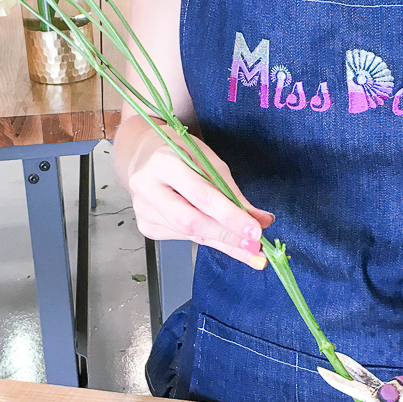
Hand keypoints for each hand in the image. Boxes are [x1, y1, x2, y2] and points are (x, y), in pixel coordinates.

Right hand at [121, 121, 272, 268]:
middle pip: (191, 222)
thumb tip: (261, 220)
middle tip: (255, 249)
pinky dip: (207, 238)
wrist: (141, 155)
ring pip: (189, 234)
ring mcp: (143, 210)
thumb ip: (231, 191)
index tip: (255, 231)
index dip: (230, 217)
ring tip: (247, 249)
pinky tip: (221, 238)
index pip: (201, 196)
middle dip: (227, 237)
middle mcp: (147, 187)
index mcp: (163, 162)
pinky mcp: (146, 226)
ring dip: (222, 243)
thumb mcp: (207, 159)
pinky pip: (184, 237)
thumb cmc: (178, 152)